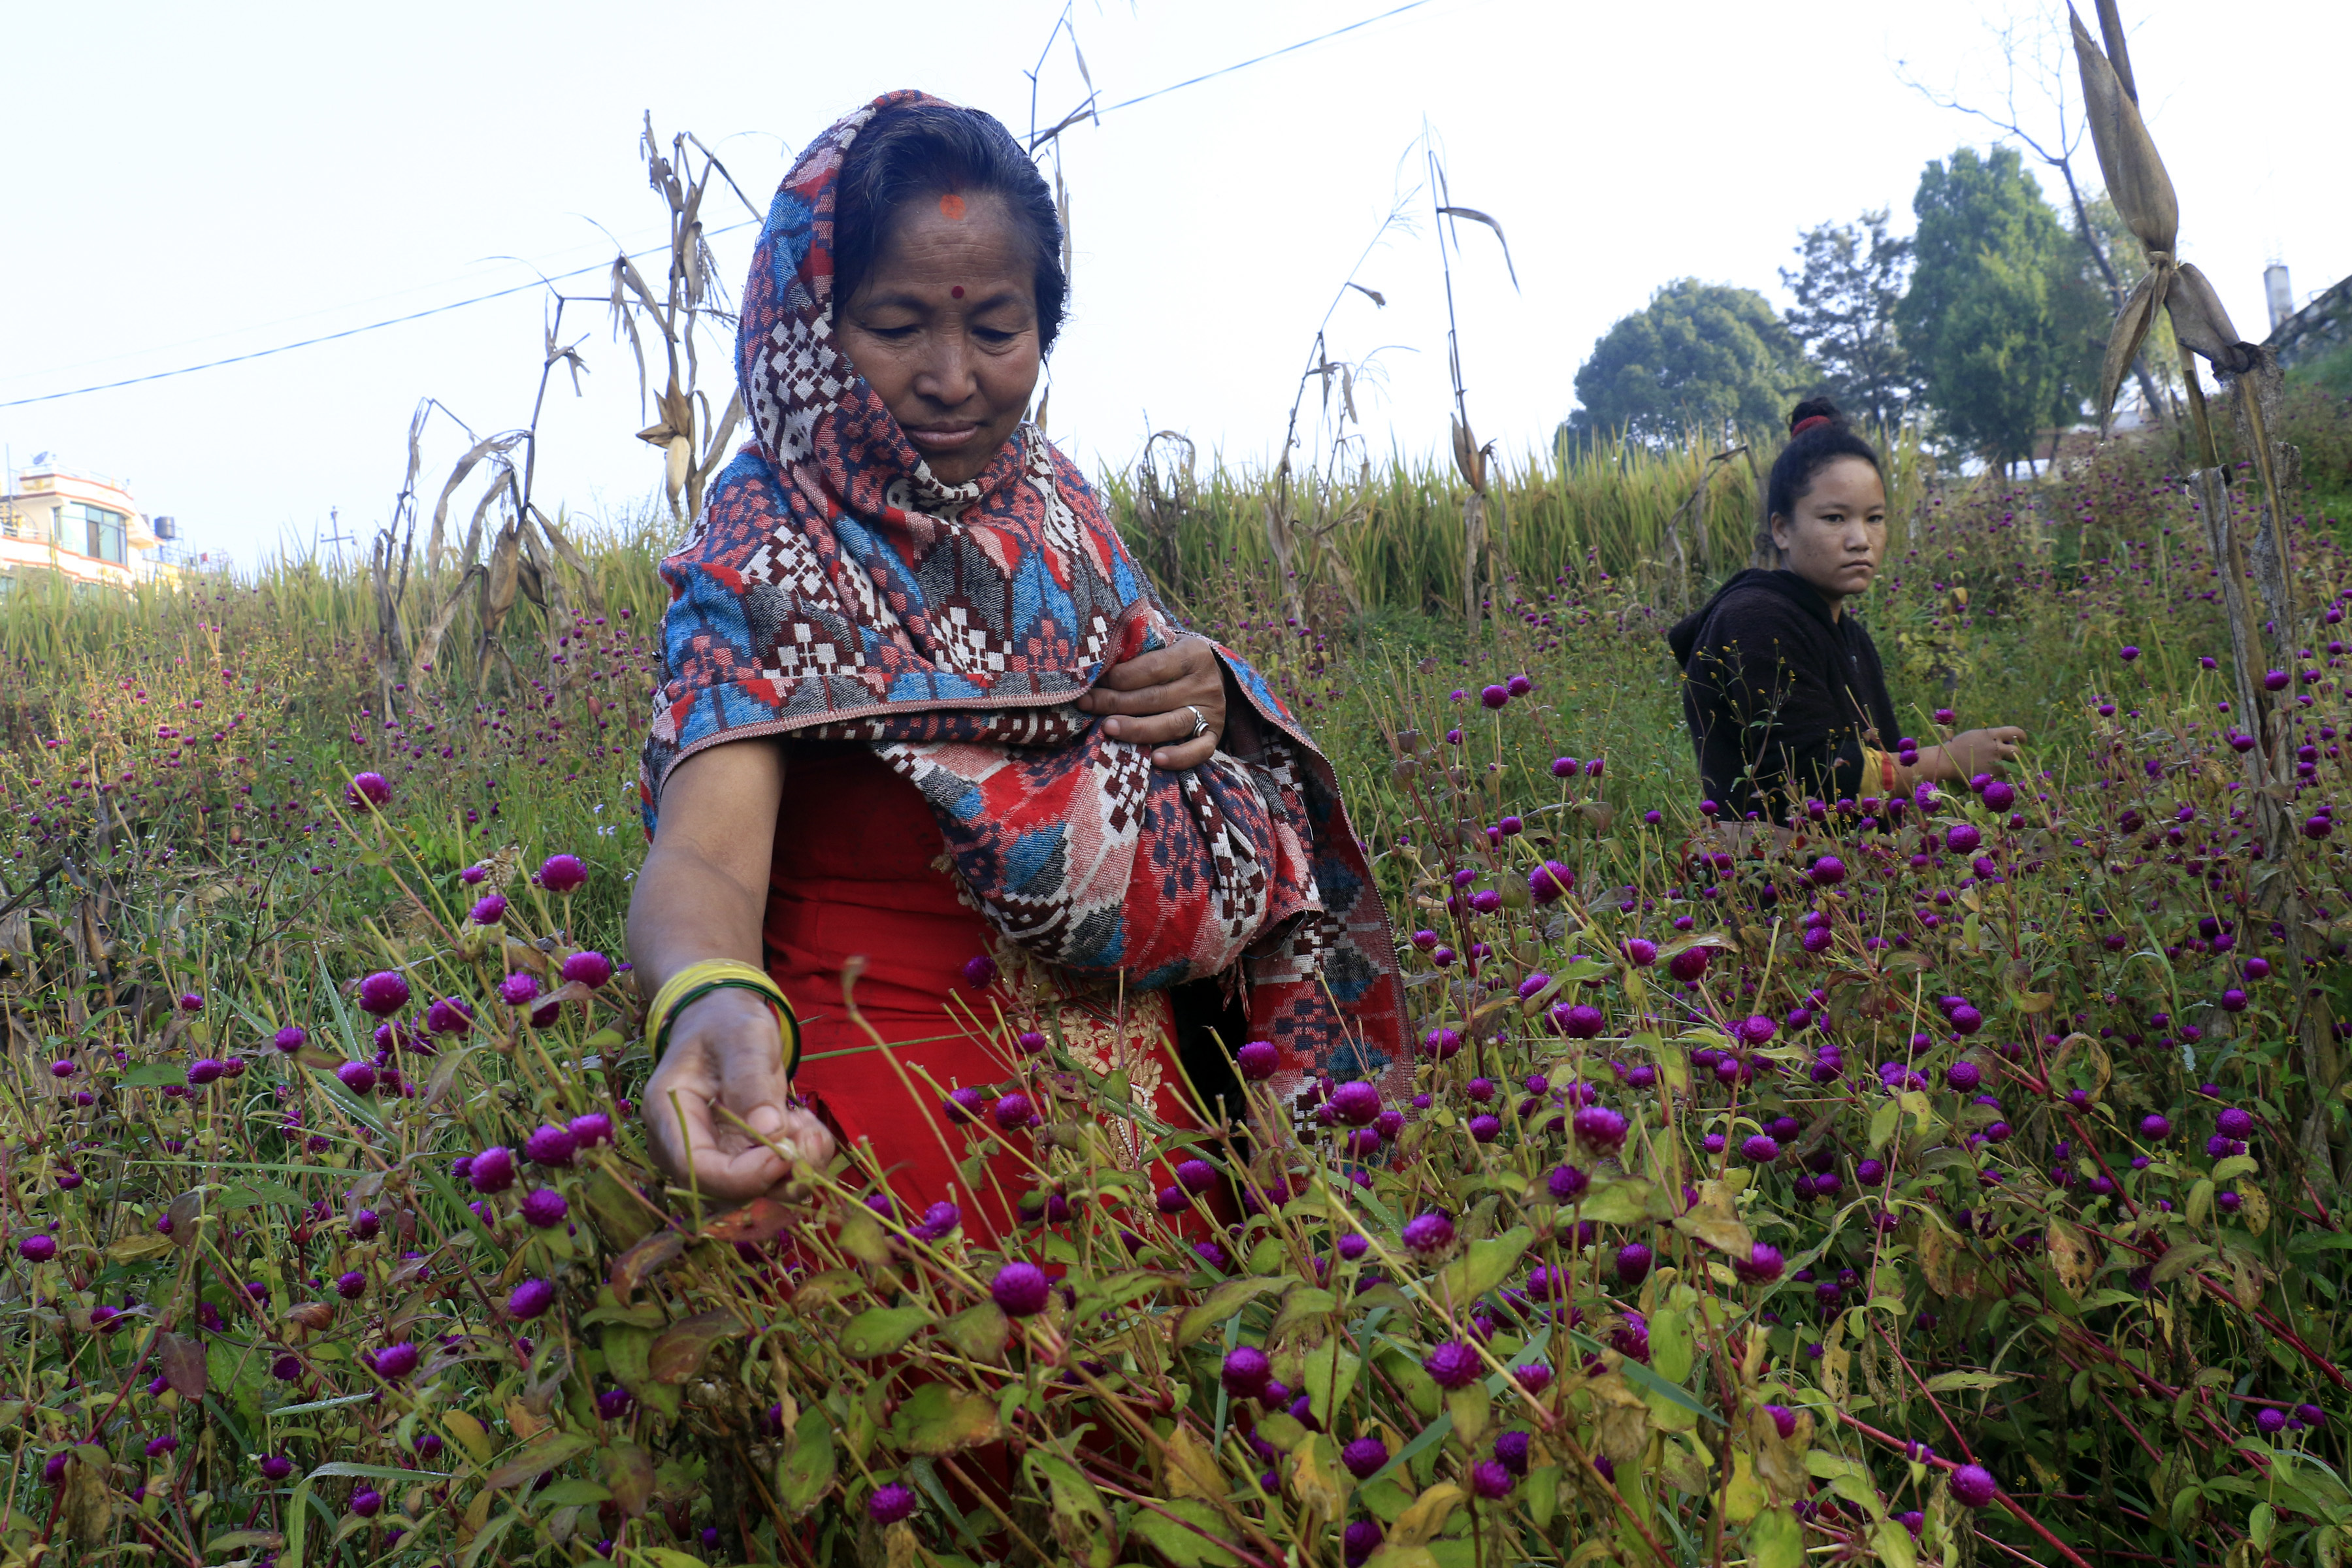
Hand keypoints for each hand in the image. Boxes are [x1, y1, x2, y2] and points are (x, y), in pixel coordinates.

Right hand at [643, 988, 833, 1200]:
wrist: (725, 1023)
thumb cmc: (727, 1023)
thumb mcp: (744, 1036)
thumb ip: (752, 1079)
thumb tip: (770, 1131)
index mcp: (668, 1115)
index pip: (696, 1170)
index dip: (743, 1177)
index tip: (785, 1153)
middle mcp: (683, 1147)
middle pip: (727, 1192)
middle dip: (779, 1176)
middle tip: (811, 1136)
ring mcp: (712, 1157)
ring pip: (755, 1193)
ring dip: (796, 1169)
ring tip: (809, 1124)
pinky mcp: (739, 1160)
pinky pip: (772, 1179)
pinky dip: (800, 1160)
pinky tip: (805, 1125)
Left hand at [1076, 634, 1227, 768]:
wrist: (1213, 677)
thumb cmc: (1174, 660)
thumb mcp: (1164, 645)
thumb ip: (1140, 652)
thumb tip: (1098, 664)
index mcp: (1193, 654)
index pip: (1152, 667)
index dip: (1119, 677)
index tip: (1093, 681)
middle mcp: (1205, 683)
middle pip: (1155, 697)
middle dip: (1115, 702)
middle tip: (1087, 704)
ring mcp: (1212, 711)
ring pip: (1172, 724)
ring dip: (1136, 728)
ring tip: (1107, 728)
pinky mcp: (1214, 735)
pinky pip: (1200, 751)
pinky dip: (1179, 757)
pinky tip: (1155, 759)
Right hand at [1928, 726, 2025, 781]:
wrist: (1945, 761)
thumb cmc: (1957, 746)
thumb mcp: (1974, 735)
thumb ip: (1991, 737)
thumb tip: (2006, 741)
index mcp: (1991, 734)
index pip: (2015, 732)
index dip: (2021, 736)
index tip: (2022, 740)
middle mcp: (1995, 748)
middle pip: (2016, 751)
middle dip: (2015, 755)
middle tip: (2011, 757)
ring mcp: (1993, 762)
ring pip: (2011, 766)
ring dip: (2007, 766)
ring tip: (1998, 766)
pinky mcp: (1990, 775)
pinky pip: (2000, 776)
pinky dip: (1997, 775)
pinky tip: (1988, 773)